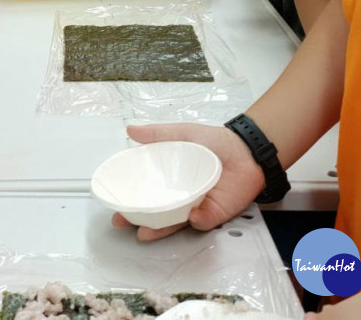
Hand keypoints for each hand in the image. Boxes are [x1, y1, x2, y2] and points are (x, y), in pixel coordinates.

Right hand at [110, 123, 263, 240]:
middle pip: (154, 213)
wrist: (246, 151)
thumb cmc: (215, 142)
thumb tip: (130, 130)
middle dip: (138, 221)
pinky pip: (200, 221)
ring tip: (144, 231)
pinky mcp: (213, 214)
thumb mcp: (182, 133)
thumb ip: (156, 134)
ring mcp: (194, 207)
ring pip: (173, 223)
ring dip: (159, 229)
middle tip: (122, 222)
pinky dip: (194, 219)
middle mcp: (179, 195)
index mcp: (169, 179)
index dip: (130, 200)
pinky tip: (189, 215)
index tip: (114, 204)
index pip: (146, 192)